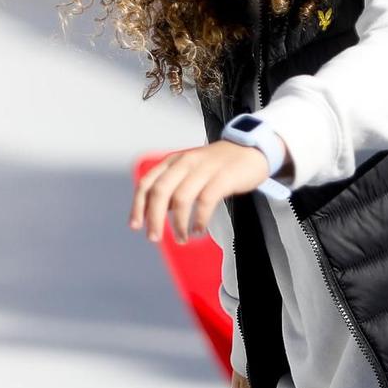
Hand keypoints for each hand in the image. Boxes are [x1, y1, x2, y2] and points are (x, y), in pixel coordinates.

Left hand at [130, 140, 271, 243]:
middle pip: (160, 191)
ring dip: (178, 223)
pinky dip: (199, 219)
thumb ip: (172, 187)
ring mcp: (204, 168)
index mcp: (173, 161)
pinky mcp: (223, 177)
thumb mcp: (189, 170)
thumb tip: (154, 211)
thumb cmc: (218, 164)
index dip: (138, 205)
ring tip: (182, 238)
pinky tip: (199, 229)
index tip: (136, 225)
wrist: (251, 149)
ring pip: (181, 198)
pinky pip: (205, 201)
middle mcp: (185, 162)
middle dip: (154, 217)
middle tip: (154, 237)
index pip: (147, 182)